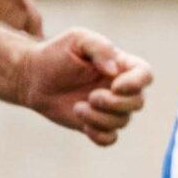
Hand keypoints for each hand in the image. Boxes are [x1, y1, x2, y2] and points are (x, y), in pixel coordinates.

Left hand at [19, 28, 152, 146]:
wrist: (32, 76)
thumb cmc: (56, 53)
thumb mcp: (77, 39)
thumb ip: (100, 48)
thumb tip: (114, 71)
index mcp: (121, 65)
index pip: (145, 75)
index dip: (137, 83)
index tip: (115, 85)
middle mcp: (120, 88)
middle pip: (137, 103)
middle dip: (116, 103)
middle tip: (92, 97)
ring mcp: (109, 108)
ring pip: (122, 121)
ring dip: (101, 118)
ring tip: (78, 108)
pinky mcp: (95, 124)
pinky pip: (110, 138)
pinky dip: (100, 135)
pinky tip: (84, 126)